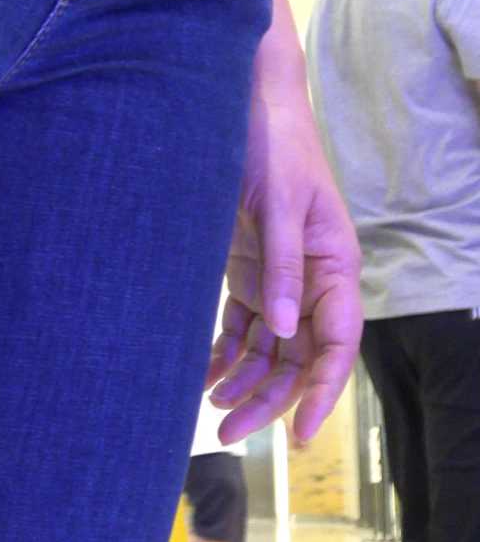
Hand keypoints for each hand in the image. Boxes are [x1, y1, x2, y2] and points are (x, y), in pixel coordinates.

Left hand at [205, 75, 361, 444]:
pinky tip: (203, 377)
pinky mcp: (250, 272)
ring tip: (213, 412)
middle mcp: (312, 281)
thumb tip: (284, 329)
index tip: (301, 434)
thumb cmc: (273, 147)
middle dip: (270, 399)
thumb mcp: (279, 205)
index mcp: (335, 267)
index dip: (322, 392)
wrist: (243, 108)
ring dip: (245, 383)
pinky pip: (242, 327)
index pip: (337, 345)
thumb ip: (282, 266)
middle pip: (299, 357)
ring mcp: (280, 279)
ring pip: (270, 349)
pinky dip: (226, 354)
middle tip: (231, 433)